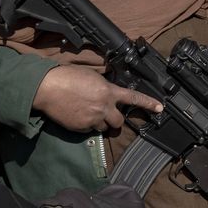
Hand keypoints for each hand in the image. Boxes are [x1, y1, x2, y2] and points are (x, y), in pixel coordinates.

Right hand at [33, 65, 162, 132]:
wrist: (48, 88)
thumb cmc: (68, 77)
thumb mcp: (92, 77)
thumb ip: (105, 87)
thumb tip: (110, 93)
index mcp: (108, 91)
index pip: (133, 98)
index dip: (148, 103)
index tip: (160, 108)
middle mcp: (104, 107)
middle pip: (118, 121)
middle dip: (115, 121)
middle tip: (108, 117)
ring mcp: (92, 119)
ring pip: (103, 128)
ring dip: (99, 123)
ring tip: (87, 113)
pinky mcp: (81, 128)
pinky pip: (88, 131)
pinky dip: (85, 126)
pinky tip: (76, 115)